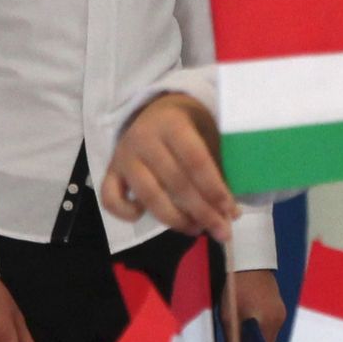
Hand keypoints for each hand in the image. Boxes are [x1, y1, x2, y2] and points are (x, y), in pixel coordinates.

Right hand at [103, 95, 239, 237]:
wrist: (155, 109)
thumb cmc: (190, 127)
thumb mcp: (208, 135)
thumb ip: (219, 168)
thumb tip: (230, 213)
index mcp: (173, 124)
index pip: (196, 161)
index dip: (214, 189)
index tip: (232, 211)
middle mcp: (144, 139)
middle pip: (175, 183)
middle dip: (202, 212)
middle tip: (222, 232)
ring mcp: (124, 156)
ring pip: (148, 196)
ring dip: (175, 219)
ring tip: (196, 230)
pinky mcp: (110, 171)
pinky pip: (110, 199)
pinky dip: (125, 213)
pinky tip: (144, 217)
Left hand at [231, 268, 287, 341]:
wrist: (249, 263)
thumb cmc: (237, 289)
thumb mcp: (230, 315)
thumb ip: (232, 339)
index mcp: (270, 323)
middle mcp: (280, 319)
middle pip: (268, 340)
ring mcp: (281, 311)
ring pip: (269, 331)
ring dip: (258, 334)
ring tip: (242, 332)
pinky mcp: (279, 304)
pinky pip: (271, 321)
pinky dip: (261, 324)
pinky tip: (249, 320)